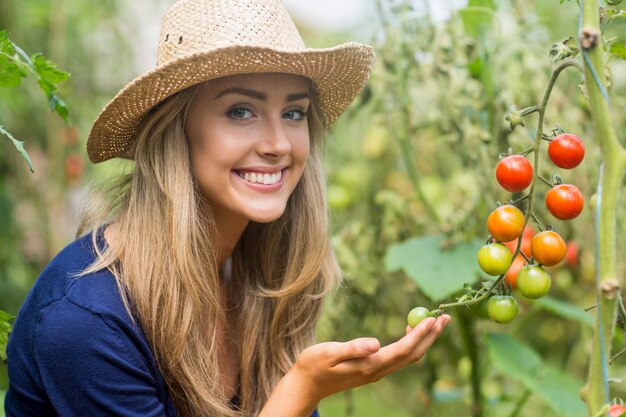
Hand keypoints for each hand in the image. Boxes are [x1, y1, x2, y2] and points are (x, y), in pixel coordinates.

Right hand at [289, 314, 450, 404]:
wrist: (306, 385)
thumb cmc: (314, 365)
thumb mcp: (329, 353)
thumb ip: (352, 348)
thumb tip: (375, 343)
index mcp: (369, 365)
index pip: (403, 350)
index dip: (421, 335)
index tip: (433, 318)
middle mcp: (377, 370)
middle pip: (413, 354)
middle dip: (431, 336)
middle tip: (445, 317)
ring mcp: (376, 372)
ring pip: (408, 356)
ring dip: (424, 340)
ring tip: (434, 322)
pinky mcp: (372, 369)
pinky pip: (399, 356)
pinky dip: (411, 343)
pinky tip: (411, 331)